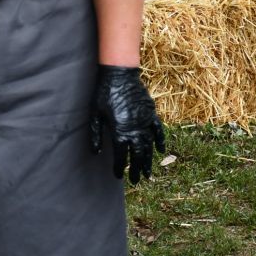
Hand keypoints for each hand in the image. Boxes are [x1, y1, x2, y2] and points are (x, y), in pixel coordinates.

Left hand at [89, 65, 165, 183]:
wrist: (120, 75)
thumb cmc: (104, 93)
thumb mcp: (95, 115)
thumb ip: (95, 135)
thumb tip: (96, 153)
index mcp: (119, 132)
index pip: (120, 156)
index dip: (119, 167)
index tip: (118, 175)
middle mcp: (134, 130)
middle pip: (136, 155)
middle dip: (135, 169)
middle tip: (135, 180)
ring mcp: (144, 122)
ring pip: (148, 146)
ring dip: (148, 160)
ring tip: (147, 173)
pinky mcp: (151, 114)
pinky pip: (158, 131)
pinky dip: (160, 141)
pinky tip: (160, 151)